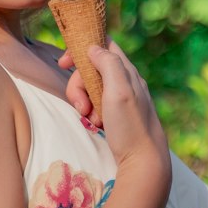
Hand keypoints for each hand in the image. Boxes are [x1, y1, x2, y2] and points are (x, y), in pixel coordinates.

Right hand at [64, 40, 169, 176]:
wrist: (144, 161)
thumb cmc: (131, 126)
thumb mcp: (119, 90)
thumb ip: (108, 64)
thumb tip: (93, 47)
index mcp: (127, 72)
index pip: (103, 45)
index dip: (82, 48)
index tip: (64, 64)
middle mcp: (125, 82)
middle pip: (91, 69)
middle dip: (79, 85)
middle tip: (81, 106)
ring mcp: (121, 99)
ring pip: (91, 89)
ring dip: (84, 102)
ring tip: (92, 119)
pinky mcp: (116, 115)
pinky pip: (96, 106)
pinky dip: (91, 114)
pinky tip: (98, 125)